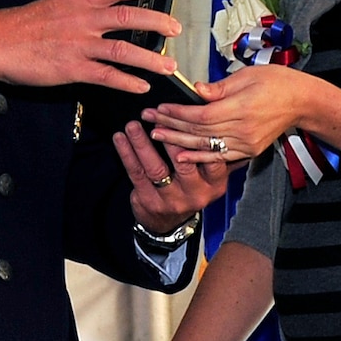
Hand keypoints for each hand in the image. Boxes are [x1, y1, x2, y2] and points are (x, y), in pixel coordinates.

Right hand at [0, 0, 181, 93]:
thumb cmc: (24, 25)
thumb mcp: (56, 5)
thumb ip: (81, 8)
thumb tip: (102, 10)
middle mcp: (84, 19)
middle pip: (130, 17)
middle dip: (157, 23)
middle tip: (175, 29)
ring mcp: (80, 44)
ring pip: (124, 50)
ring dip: (150, 59)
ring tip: (168, 66)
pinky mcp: (73, 69)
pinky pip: (108, 76)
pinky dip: (128, 82)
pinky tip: (141, 87)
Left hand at [114, 121, 230, 230]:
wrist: (169, 224)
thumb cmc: (189, 189)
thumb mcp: (209, 175)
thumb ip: (215, 152)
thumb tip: (219, 120)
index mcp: (215, 183)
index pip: (211, 157)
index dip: (198, 136)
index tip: (186, 116)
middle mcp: (196, 193)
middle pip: (183, 162)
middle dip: (169, 136)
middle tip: (157, 117)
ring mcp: (172, 200)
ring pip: (156, 167)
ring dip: (142, 143)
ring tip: (133, 125)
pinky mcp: (150, 201)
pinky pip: (137, 174)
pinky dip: (127, 154)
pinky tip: (120, 139)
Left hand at [143, 67, 335, 164]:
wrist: (301, 102)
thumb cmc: (277, 82)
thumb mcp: (248, 75)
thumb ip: (219, 87)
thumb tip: (196, 90)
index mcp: (241, 108)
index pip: (200, 114)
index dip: (177, 113)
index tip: (159, 108)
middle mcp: (242, 130)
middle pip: (199, 130)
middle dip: (171, 125)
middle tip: (148, 120)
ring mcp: (245, 143)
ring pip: (205, 145)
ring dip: (178, 142)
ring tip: (156, 136)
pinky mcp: (248, 151)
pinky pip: (219, 157)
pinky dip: (199, 156)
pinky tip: (180, 156)